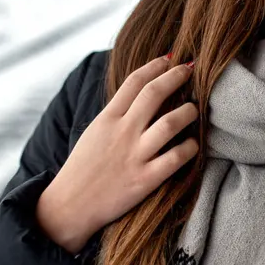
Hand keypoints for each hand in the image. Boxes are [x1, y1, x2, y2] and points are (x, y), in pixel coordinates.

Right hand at [37, 55, 199, 252]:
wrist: (70, 206)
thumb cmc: (83, 169)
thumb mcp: (94, 133)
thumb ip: (116, 114)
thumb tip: (139, 95)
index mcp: (107, 119)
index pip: (133, 82)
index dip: (154, 66)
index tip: (169, 58)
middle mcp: (122, 133)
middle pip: (154, 94)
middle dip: (176, 76)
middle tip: (190, 69)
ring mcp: (135, 156)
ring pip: (170, 123)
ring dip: (188, 112)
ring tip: (194, 108)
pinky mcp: (146, 180)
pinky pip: (176, 158)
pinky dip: (190, 148)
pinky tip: (194, 144)